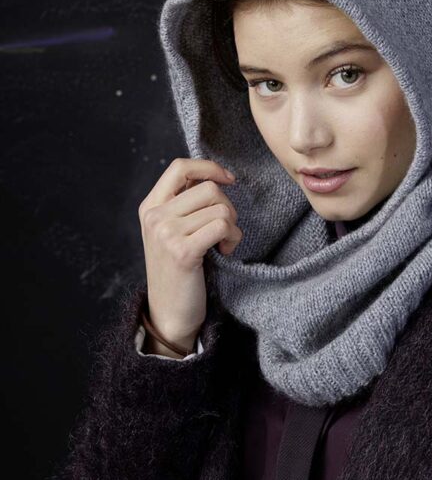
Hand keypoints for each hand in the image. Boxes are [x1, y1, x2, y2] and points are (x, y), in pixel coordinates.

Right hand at [137, 157, 241, 347]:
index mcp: (150, 207)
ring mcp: (166, 233)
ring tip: (223, 244)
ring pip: (220, 208)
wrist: (169, 313)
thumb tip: (214, 175)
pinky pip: (222, 227)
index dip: (209, 167)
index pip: (180, 167)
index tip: (229, 179)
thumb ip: (184, 204)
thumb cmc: (178, 271)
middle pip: (208, 188)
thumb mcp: (172, 232)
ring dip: (232, 227)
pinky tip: (225, 252)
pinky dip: (232, 238)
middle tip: (225, 230)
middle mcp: (155, 216)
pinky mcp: (183, 251)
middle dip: (228, 207)